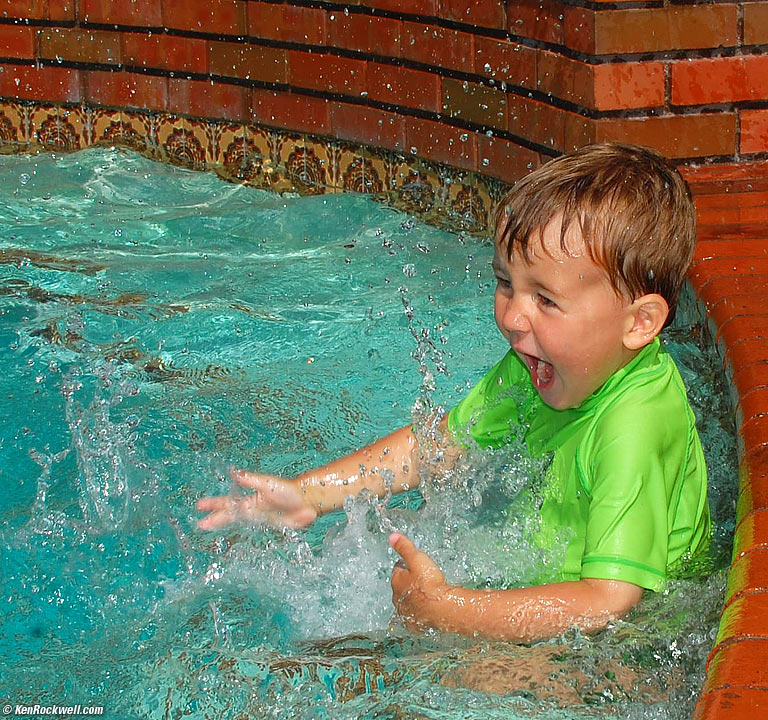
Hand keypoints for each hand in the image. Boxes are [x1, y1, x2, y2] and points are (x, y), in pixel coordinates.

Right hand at [196, 469, 317, 529]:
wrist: (307, 502)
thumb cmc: (288, 490)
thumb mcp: (267, 484)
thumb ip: (250, 480)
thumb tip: (233, 472)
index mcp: (250, 501)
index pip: (227, 503)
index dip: (214, 505)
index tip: (199, 505)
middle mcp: (252, 510)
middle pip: (229, 516)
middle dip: (214, 519)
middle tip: (199, 525)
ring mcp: (260, 520)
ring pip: (238, 524)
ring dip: (224, 527)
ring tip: (211, 529)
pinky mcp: (269, 528)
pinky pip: (252, 532)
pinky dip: (241, 533)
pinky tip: (236, 534)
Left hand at [389, 532, 447, 631]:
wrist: (442, 607)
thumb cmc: (430, 582)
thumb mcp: (417, 558)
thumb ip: (405, 547)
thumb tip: (392, 536)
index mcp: (396, 581)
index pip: (398, 569)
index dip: (406, 565)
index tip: (414, 564)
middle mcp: (397, 598)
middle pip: (401, 586)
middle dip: (409, 582)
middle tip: (422, 579)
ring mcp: (405, 612)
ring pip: (406, 602)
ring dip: (413, 598)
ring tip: (426, 594)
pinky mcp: (414, 624)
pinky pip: (413, 618)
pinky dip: (418, 613)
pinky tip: (426, 610)